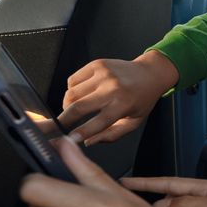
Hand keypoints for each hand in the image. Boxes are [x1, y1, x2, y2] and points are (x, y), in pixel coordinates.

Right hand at [57, 50, 178, 144]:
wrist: (150, 73)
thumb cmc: (142, 100)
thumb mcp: (133, 122)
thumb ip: (111, 135)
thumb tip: (88, 142)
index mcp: (123, 104)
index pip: (96, 123)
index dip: (80, 133)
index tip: (68, 139)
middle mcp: (112, 88)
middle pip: (77, 106)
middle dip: (63, 120)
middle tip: (57, 127)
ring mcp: (103, 74)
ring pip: (71, 93)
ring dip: (68, 105)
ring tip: (75, 109)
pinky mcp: (97, 64)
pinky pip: (72, 80)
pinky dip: (71, 90)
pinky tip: (81, 94)